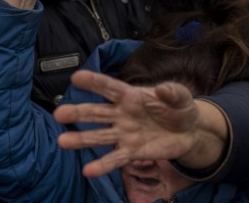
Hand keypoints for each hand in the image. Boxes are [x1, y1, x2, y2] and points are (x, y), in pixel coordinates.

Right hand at [54, 70, 225, 176]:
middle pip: (97, 112)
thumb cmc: (179, 108)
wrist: (189, 132)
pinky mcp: (132, 151)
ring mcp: (125, 134)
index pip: (110, 87)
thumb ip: (173, 92)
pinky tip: (88, 170)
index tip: (76, 77)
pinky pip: (115, 159)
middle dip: (78, 113)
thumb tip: (163, 90)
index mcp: (131, 96)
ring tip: (63, 142)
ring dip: (82, 139)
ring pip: (99, 136)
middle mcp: (122, 114)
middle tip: (60, 114)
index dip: (94, 82)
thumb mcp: (182, 97)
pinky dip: (103, 165)